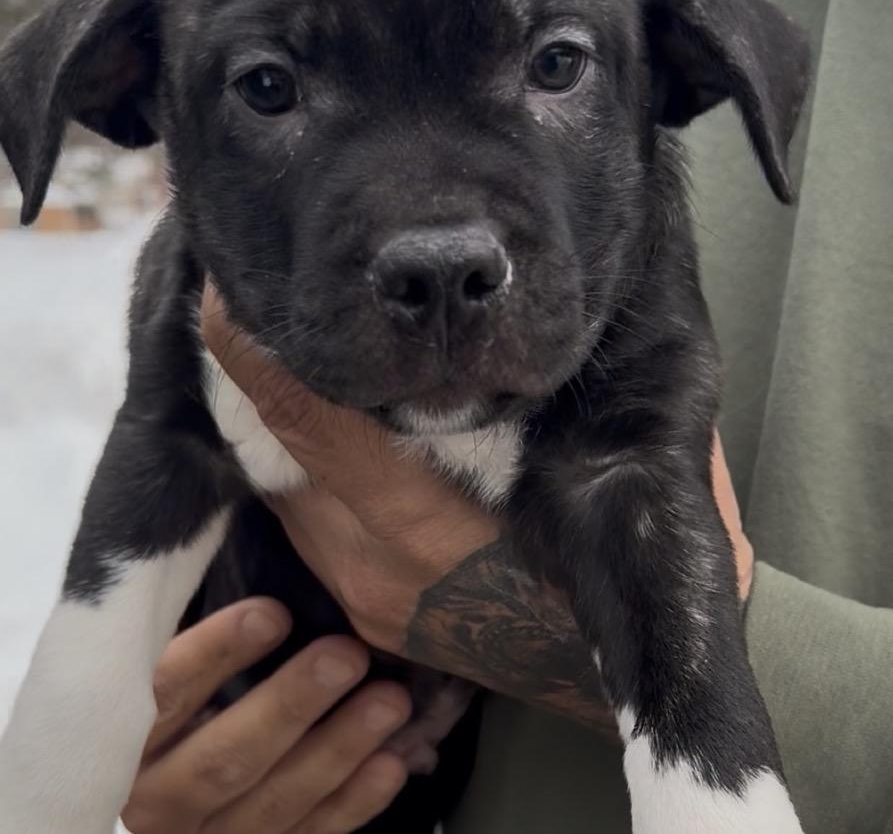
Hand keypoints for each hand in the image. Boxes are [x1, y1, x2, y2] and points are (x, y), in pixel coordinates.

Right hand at [121, 598, 411, 833]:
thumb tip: (275, 567)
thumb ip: (208, 635)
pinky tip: (391, 763)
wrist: (179, 796)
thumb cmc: (191, 702)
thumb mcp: (178, 665)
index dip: (217, 652)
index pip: (165, 691)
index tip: (273, 613)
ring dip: (338, 749)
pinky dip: (352, 803)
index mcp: (130, 732)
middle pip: (223, 757)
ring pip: (273, 802)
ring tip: (390, 701)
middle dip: (291, 704)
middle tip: (347, 656)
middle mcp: (156, 796)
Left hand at [200, 286, 753, 733]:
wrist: (592, 675)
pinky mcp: (361, 607)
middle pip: (276, 452)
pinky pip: (310, 526)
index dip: (253, 356)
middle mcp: (367, 560)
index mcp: (418, 521)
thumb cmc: (593, 562)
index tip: (221, 296)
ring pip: (288, 490)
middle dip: (255, 382)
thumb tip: (467, 333)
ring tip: (296, 363)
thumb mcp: (567, 470)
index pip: (306, 419)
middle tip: (260, 310)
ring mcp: (358, 591)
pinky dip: (309, 476)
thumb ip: (510, 410)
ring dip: (282, 430)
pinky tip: (334, 442)